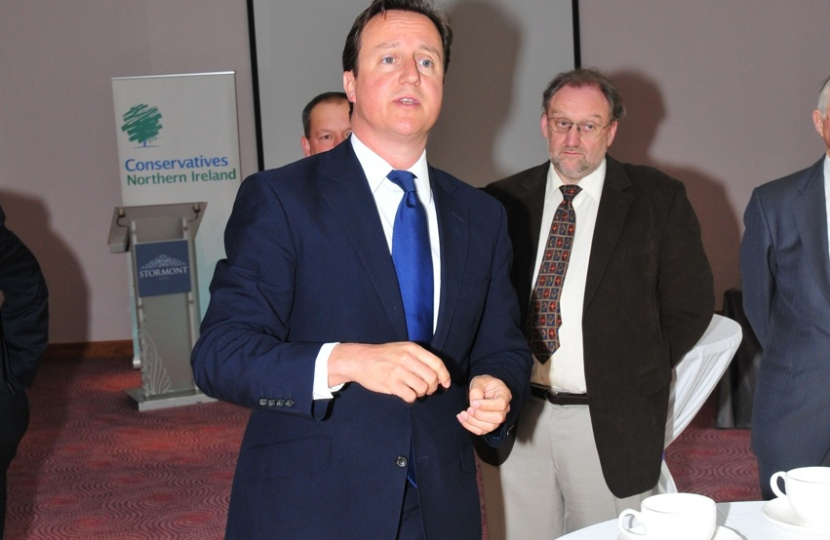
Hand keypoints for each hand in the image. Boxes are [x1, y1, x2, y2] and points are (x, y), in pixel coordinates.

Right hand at [328, 342, 450, 402]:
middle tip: (427, 390)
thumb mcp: (402, 349)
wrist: (359, 359)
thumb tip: (438, 374)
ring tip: (414, 391)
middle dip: (432, 388)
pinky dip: (411, 398)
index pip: (437, 363)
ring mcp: (398, 371)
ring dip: (421, 394)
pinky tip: (406, 394)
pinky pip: (410, 396)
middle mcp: (407, 358)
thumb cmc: (383, 355)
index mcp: (412, 349)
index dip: (445, 376)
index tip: (445, 384)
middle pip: (432, 378)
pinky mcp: (390, 383)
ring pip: (422, 388)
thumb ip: (419, 358)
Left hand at [456, 375, 511, 435]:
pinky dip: (470, 427)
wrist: (483, 389)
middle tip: (468, 409)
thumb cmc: (484, 384)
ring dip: (473, 422)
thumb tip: (473, 404)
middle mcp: (504, 409)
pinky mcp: (489, 425)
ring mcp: (498, 419)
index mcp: (504, 395)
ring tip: (462, 414)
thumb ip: (476, 391)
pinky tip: (462, 419)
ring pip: (489, 427)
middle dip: (480, 415)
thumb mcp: (479, 381)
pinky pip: (481, 431)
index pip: (500, 404)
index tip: (474, 403)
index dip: (487, 406)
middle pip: (497, 418)